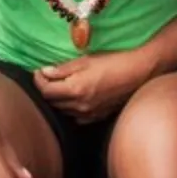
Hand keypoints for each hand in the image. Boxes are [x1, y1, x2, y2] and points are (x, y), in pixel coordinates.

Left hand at [34, 49, 151, 122]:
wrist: (139, 73)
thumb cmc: (113, 62)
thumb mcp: (86, 60)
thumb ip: (63, 68)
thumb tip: (44, 72)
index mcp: (75, 89)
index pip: (46, 91)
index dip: (38, 80)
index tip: (38, 71)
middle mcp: (80, 106)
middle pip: (53, 102)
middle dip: (47, 89)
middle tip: (47, 77)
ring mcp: (89, 114)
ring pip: (64, 110)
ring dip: (58, 99)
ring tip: (60, 86)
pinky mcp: (98, 116)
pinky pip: (76, 116)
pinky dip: (71, 108)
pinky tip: (74, 98)